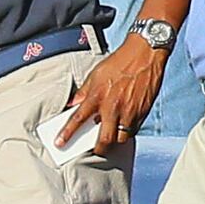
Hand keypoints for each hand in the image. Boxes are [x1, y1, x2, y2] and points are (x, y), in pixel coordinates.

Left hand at [62, 32, 164, 161]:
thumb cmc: (119, 62)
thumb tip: (73, 105)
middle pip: (104, 139)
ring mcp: (129, 111)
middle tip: (96, 149)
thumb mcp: (96, 74)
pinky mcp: (142, 112)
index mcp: (97, 96)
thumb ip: (84, 92)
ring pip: (120, 138)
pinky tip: (123, 128)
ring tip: (111, 137)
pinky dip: (126, 132)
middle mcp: (112, 107)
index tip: (59, 144)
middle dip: (99, 149)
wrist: (145, 53)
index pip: (78, 119)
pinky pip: (133, 130)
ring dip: (114, 141)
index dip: (67, 133)